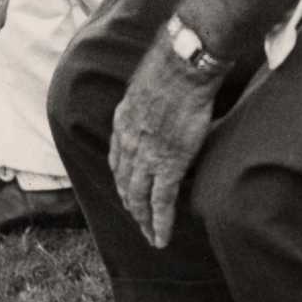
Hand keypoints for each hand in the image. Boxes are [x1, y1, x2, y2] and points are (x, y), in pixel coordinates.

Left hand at [110, 37, 221, 249]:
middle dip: (130, 204)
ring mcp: (147, 156)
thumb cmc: (172, 64)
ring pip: (139, 198)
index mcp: (123, 121)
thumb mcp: (147, 82)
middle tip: (137, 220)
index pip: (117, 159)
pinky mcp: (169, 164)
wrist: (183, 65)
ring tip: (149, 235)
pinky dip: (160, 223)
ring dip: (143, 220)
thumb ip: (149, 97)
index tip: (128, 189)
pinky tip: (160, 237)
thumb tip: (162, 98)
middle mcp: (129, 143)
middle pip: (125, 183)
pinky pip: (161, 201)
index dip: (122, 178)